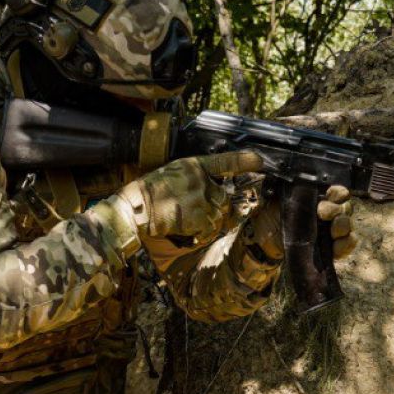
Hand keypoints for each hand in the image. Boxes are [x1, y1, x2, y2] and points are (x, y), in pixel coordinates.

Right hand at [118, 151, 261, 244]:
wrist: (134, 208)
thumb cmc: (148, 194)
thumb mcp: (171, 175)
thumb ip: (192, 179)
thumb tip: (210, 190)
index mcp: (192, 166)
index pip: (224, 161)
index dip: (243, 161)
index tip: (259, 160)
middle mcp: (198, 179)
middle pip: (223, 198)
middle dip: (216, 210)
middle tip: (198, 215)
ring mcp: (198, 197)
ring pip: (218, 216)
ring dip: (207, 224)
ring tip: (186, 222)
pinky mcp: (196, 215)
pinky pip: (209, 228)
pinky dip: (200, 233)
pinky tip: (186, 230)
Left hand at [246, 184, 356, 260]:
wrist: (261, 241)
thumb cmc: (269, 215)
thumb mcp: (274, 193)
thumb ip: (283, 178)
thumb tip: (290, 163)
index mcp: (317, 197)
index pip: (338, 191)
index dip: (337, 192)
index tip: (328, 194)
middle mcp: (327, 212)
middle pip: (346, 207)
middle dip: (336, 209)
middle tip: (321, 213)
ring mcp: (330, 231)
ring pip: (348, 225)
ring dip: (342, 226)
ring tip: (331, 231)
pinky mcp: (331, 250)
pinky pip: (348, 244)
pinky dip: (345, 244)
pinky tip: (335, 244)